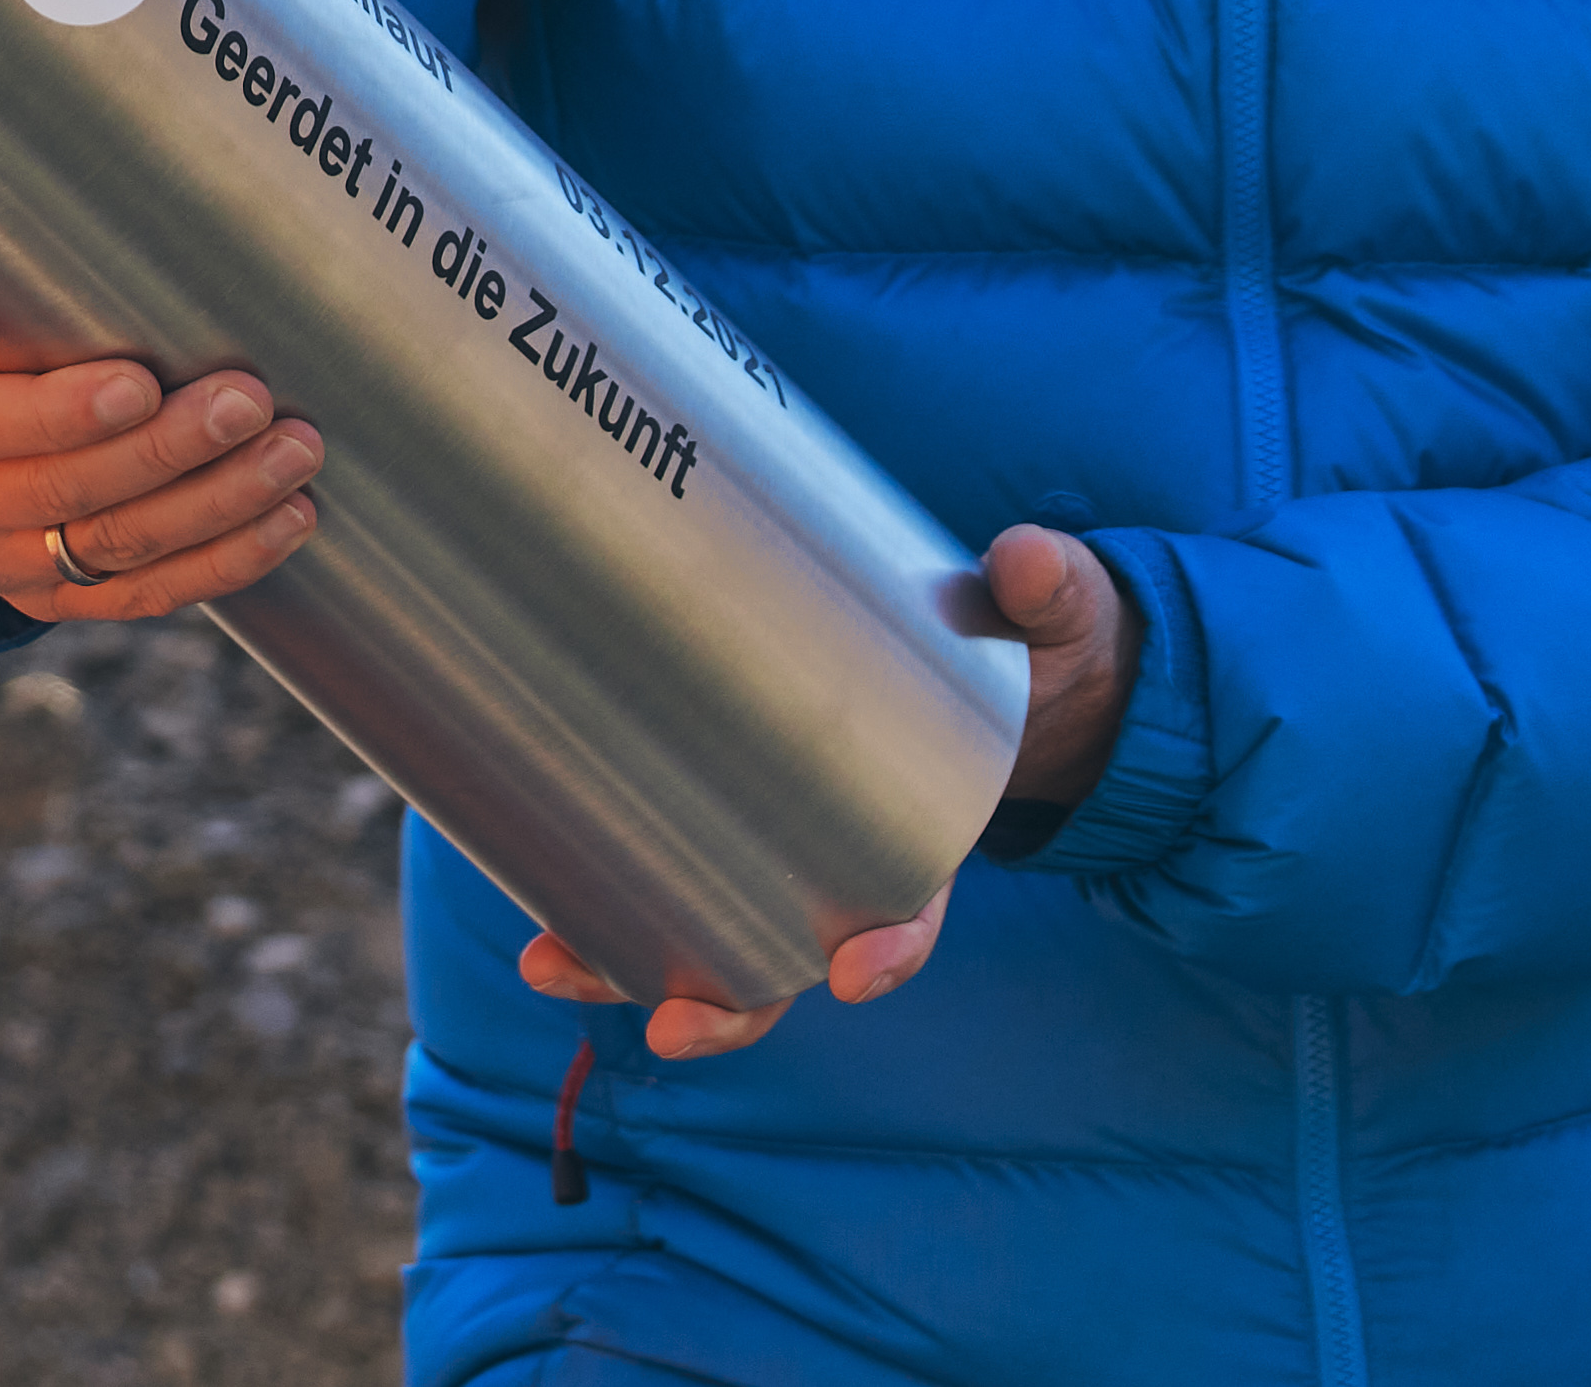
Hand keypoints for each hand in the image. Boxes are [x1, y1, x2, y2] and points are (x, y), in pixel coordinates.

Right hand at [0, 277, 319, 618]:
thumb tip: (49, 126)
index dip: (54, 414)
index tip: (140, 381)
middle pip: (60, 494)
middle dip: (167, 452)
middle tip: (250, 401)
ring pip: (114, 550)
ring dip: (217, 507)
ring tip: (292, 455)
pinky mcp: (49, 593)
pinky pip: (142, 595)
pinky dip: (222, 563)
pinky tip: (286, 520)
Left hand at [510, 524, 1124, 1055]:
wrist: (997, 644)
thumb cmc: (1026, 638)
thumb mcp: (1055, 613)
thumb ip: (1046, 589)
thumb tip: (1023, 565)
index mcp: (933, 828)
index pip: (913, 911)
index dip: (889, 949)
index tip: (856, 972)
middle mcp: (852, 856)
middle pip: (787, 953)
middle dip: (727, 1004)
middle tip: (669, 1026)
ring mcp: (783, 837)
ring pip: (711, 928)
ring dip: (632, 965)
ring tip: (550, 969)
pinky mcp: (727, 798)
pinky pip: (667, 861)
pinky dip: (605, 891)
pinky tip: (536, 898)